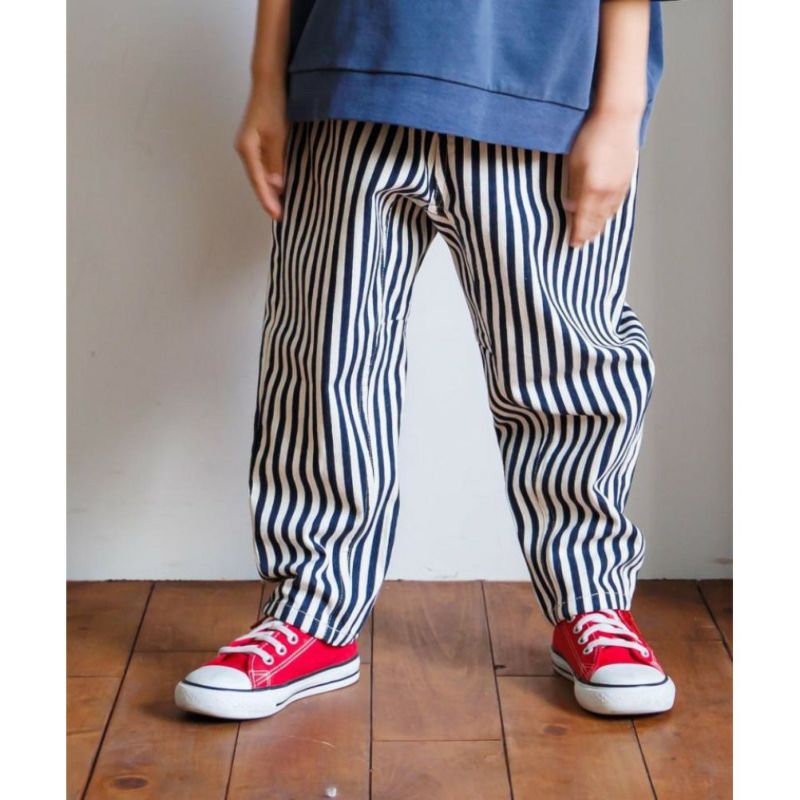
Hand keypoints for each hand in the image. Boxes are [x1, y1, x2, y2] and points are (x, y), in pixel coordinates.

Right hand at [235, 79, 288, 220]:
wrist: (269, 82)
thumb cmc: (273, 105)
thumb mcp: (278, 135)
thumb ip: (276, 160)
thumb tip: (276, 186)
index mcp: (247, 149)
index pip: (258, 181)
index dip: (267, 200)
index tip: (277, 215)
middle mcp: (244, 149)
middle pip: (256, 181)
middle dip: (267, 199)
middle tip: (279, 217)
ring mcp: (248, 146)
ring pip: (259, 174)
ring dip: (268, 190)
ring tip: (279, 206)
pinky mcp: (255, 142)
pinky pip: (262, 166)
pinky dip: (269, 178)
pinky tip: (278, 186)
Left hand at [564, 110, 639, 247]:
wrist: (619, 115)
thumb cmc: (591, 134)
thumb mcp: (573, 163)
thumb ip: (573, 188)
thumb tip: (570, 207)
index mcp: (593, 189)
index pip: (584, 220)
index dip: (578, 234)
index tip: (573, 245)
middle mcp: (609, 191)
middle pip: (598, 220)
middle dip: (589, 233)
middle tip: (582, 243)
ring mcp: (621, 185)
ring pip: (610, 213)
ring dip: (601, 225)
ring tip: (594, 234)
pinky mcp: (627, 177)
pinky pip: (618, 202)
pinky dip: (611, 212)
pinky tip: (608, 214)